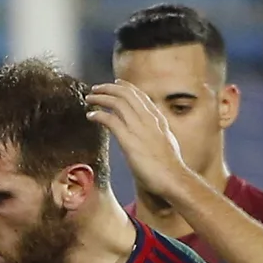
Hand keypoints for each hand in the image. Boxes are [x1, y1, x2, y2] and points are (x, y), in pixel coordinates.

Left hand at [85, 82, 202, 204]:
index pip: (140, 95)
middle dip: (108, 88)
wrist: (173, 179)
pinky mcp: (129, 140)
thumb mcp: (165, 143)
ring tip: (89, 99)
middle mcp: (149, 119)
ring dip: (100, 98)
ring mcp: (139, 128)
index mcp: (158, 119)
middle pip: (126, 94)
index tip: (115, 84)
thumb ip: (156, 134)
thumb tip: (149, 134)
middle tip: (96, 89)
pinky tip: (91, 116)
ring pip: (116, 102)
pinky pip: (110, 120)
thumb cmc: (169, 168)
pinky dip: (98, 115)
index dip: (125, 87)